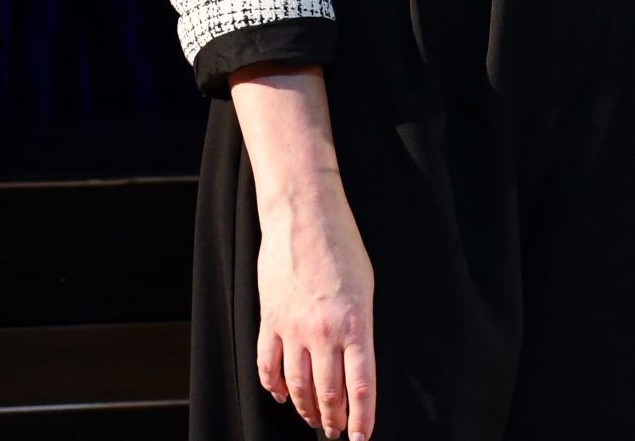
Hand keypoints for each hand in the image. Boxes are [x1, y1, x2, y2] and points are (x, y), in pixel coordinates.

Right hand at [255, 175, 376, 437]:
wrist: (303, 216)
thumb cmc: (341, 246)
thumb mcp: (365, 288)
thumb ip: (359, 328)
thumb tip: (354, 361)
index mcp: (355, 324)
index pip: (361, 386)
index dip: (362, 418)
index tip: (362, 437)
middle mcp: (324, 333)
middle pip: (328, 393)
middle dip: (333, 420)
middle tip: (336, 432)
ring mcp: (293, 329)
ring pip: (297, 385)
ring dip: (305, 408)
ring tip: (313, 420)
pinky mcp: (270, 320)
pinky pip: (268, 364)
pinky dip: (274, 386)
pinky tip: (281, 395)